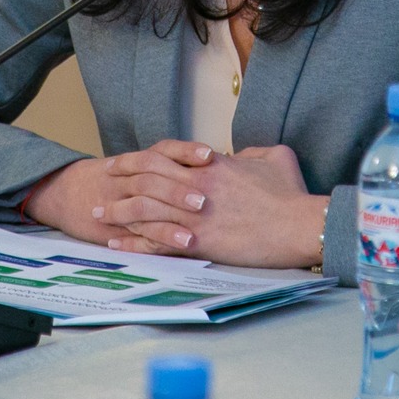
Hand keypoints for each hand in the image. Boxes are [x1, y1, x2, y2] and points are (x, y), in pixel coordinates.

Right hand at [19, 140, 213, 250]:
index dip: (185, 151)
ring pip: (146, 204)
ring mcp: (120, 203)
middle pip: (154, 176)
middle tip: (207, 194)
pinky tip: (183, 242)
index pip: (161, 150)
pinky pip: (140, 233)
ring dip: (173, 211)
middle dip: (180, 185)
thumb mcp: (130, 166)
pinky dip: (161, 236)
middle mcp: (127, 179)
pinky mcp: (117, 228)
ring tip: (200, 217)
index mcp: (135, 162)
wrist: (63, 192)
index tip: (209, 155)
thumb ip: (165, 164)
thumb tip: (210, 163)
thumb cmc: (107, 180)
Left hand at [97, 143, 329, 268]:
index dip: (143, 157)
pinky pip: (154, 242)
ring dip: (119, 211)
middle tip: (103, 181)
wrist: (298, 225)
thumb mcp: (276, 157)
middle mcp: (196, 187)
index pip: (167, 154)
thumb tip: (243, 155)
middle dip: (121, 178)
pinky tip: (117, 245)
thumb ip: (254, 152)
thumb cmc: (291, 194)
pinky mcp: (199, 243)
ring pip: (144, 209)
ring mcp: (194, 216)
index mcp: (212, 165)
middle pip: (146, 177)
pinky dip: (133, 244)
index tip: (127, 161)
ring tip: (100, 212)